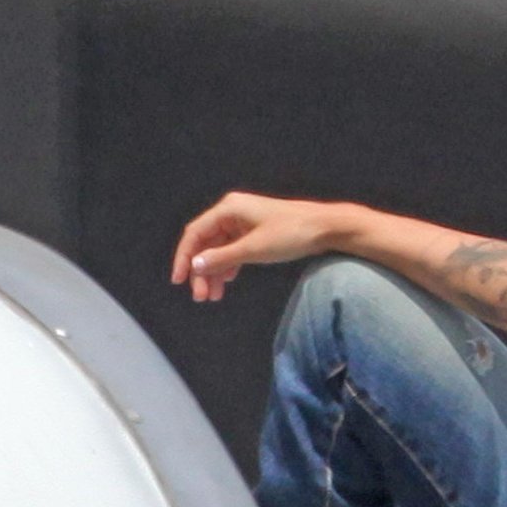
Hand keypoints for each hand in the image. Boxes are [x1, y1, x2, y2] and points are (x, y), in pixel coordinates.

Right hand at [169, 191, 345, 302]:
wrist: (327, 228)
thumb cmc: (292, 233)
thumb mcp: (254, 249)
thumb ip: (223, 258)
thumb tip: (196, 265)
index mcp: (229, 209)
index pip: (195, 234)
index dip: (184, 258)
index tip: (179, 281)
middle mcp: (233, 212)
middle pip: (207, 243)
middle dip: (202, 271)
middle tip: (200, 297)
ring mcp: (245, 222)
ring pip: (221, 249)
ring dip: (215, 272)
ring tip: (213, 297)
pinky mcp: (257, 232)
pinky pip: (235, 250)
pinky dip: (230, 266)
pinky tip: (227, 282)